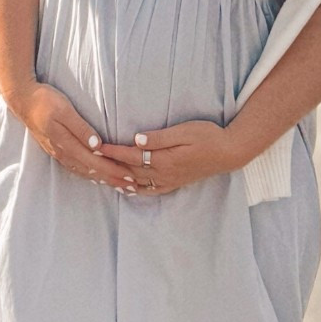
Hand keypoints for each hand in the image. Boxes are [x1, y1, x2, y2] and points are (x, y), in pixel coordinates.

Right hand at [13, 82, 139, 192]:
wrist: (23, 100)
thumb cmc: (45, 101)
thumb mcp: (64, 109)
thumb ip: (80, 128)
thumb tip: (97, 145)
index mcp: (66, 143)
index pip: (95, 162)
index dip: (113, 170)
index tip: (130, 177)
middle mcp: (63, 153)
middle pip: (92, 171)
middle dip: (113, 179)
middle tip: (132, 186)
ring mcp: (58, 153)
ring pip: (84, 172)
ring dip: (102, 179)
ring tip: (119, 185)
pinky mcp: (56, 150)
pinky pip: (76, 168)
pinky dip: (90, 175)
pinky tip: (96, 177)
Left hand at [97, 121, 240, 196]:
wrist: (229, 152)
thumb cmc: (208, 136)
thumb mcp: (184, 132)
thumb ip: (159, 138)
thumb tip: (135, 140)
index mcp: (163, 159)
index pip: (130, 156)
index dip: (112, 151)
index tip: (96, 147)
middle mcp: (163, 173)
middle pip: (130, 172)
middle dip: (110, 166)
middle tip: (91, 162)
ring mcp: (169, 180)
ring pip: (138, 183)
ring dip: (119, 180)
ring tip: (102, 176)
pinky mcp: (175, 183)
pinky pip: (151, 190)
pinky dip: (136, 190)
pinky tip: (127, 188)